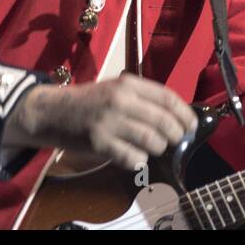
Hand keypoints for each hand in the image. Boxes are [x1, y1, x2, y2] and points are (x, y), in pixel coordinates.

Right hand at [3, 73, 198, 171]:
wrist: (52, 111)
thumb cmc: (89, 101)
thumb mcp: (116, 88)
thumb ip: (142, 97)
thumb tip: (176, 113)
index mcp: (128, 84)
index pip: (167, 98)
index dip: (184, 114)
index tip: (191, 125)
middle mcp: (120, 101)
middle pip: (164, 121)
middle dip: (175, 134)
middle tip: (174, 139)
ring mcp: (110, 122)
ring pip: (151, 141)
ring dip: (157, 148)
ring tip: (151, 147)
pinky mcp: (99, 143)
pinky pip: (132, 158)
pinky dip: (138, 160)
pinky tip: (134, 156)